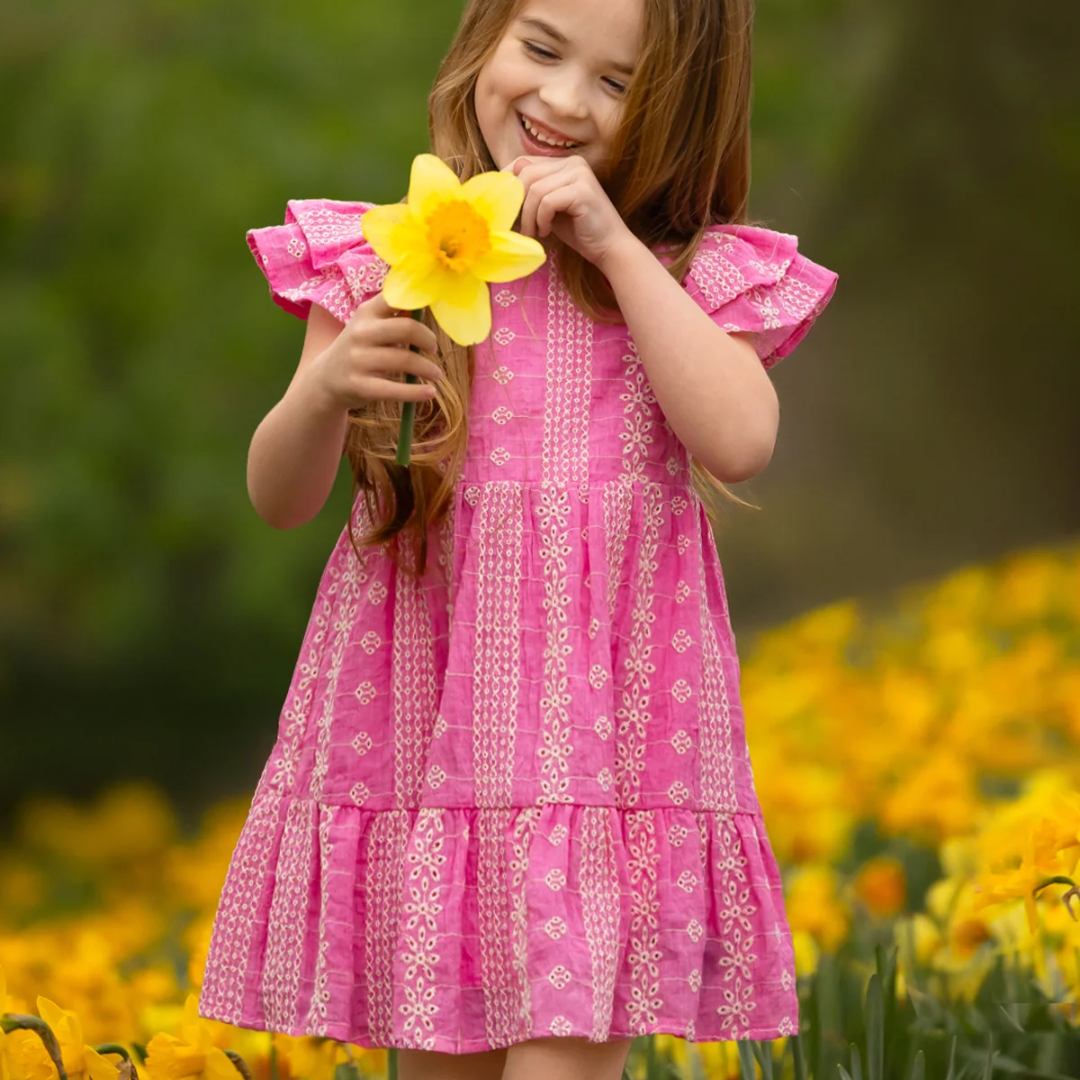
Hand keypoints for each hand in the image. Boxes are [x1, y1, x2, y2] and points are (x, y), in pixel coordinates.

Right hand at [309, 293, 442, 410]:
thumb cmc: (359, 349)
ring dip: (428, 368)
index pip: (396, 298)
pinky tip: (430, 393)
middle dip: (428, 339)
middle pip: (406, 328)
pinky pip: (395, 390)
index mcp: (366, 312)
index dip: (420, 304)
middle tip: (434, 348)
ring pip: (405, 360)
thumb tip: (428, 306)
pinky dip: (417, 392)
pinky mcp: (360, 385)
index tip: (433, 315)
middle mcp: (361, 332)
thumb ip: (394, 316)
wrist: (326, 378)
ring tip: (436, 374)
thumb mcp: (369, 326)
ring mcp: (358, 359)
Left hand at [508, 155, 634, 270]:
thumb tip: (503, 185)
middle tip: (519, 226)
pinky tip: (547, 231)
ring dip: (529, 216)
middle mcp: (573, 162)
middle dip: (517, 203)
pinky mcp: (582, 190)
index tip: (502, 204)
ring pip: (535, 189)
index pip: (524, 161)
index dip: (507, 181)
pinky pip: (547, 201)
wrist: (609, 247)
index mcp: (564, 162)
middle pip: (527, 173)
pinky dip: (541, 219)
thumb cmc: (578, 230)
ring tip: (534, 233)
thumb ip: (532, 194)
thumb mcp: (549, 209)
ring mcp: (579, 174)